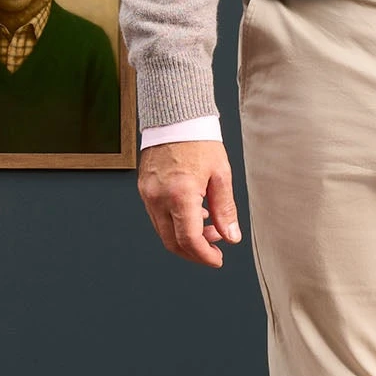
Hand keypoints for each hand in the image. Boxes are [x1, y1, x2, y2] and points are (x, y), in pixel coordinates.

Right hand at [137, 140, 242, 267]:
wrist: (176, 117)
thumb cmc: (199, 140)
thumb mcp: (221, 175)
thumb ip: (225, 209)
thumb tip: (231, 236)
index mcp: (180, 194)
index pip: (190, 239)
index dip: (205, 255)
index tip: (217, 259)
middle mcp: (159, 197)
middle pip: (172, 242)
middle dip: (195, 252)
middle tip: (215, 249)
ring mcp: (148, 194)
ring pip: (163, 231)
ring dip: (185, 238)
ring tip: (209, 228)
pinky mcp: (145, 189)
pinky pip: (157, 216)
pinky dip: (175, 223)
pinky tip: (195, 214)